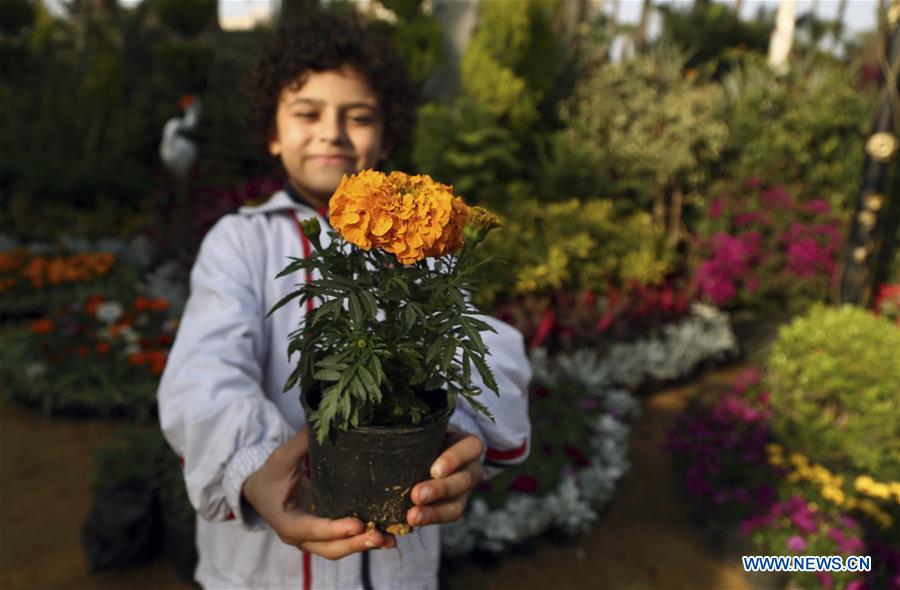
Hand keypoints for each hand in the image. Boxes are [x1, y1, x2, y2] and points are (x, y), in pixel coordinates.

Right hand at [242, 428, 395, 559]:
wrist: (260, 491)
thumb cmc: (270, 474)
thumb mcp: (281, 458)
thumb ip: (302, 443)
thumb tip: (326, 420)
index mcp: (287, 522)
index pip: (312, 529)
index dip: (334, 529)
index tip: (357, 525)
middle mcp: (301, 537)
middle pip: (329, 548)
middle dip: (355, 544)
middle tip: (379, 536)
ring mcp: (314, 540)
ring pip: (339, 549)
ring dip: (364, 546)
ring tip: (389, 539)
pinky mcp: (325, 535)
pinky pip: (345, 542)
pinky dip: (364, 541)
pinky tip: (388, 537)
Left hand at [407, 428, 484, 526]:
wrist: (436, 452)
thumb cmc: (429, 437)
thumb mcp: (430, 430)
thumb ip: (419, 432)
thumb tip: (386, 435)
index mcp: (469, 445)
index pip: (470, 448)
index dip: (453, 460)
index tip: (434, 470)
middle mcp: (471, 469)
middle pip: (462, 481)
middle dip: (440, 490)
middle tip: (417, 496)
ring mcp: (465, 491)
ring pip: (456, 506)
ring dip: (433, 513)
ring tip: (412, 517)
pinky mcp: (454, 506)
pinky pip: (445, 517)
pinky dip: (427, 520)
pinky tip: (409, 521)